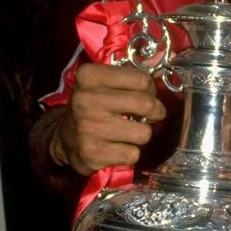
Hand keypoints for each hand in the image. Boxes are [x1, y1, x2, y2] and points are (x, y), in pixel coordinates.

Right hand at [50, 63, 166, 175]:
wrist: (65, 140)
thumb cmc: (92, 108)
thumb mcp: (102, 84)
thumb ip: (130, 79)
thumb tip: (165, 81)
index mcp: (89, 76)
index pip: (142, 79)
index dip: (151, 89)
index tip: (146, 95)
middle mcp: (86, 100)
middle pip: (146, 104)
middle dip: (156, 111)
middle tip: (152, 115)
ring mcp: (88, 128)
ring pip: (143, 133)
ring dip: (141, 134)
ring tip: (129, 132)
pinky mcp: (93, 153)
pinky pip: (133, 154)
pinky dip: (130, 153)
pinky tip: (117, 147)